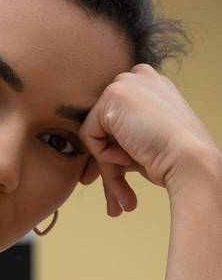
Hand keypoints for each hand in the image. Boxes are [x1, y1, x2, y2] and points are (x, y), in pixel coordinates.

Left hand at [77, 63, 219, 215]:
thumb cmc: (173, 160)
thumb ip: (119, 144)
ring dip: (108, 171)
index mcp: (149, 86)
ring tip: (123, 200)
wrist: (190, 161)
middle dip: (107, 166)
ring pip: (96, 134)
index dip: (113, 153)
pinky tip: (127, 158)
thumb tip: (89, 167)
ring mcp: (125, 84)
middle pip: (104, 128)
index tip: (119, 180)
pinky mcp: (112, 97)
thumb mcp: (143, 146)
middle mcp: (137, 77)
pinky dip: (103, 156)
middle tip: (115, 202)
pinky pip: (88, 135)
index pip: (116, 122)